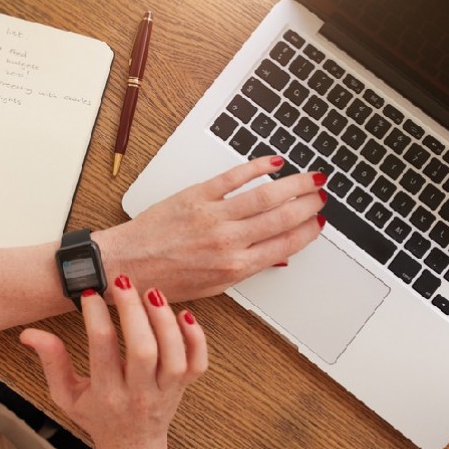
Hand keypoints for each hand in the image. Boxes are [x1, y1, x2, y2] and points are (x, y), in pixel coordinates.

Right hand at [20, 275, 206, 448]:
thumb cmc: (98, 417)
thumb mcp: (66, 395)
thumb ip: (51, 362)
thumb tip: (30, 334)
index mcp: (106, 394)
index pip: (102, 349)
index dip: (96, 316)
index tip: (90, 293)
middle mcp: (138, 393)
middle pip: (142, 349)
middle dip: (132, 311)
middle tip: (122, 282)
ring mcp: (165, 391)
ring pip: (173, 355)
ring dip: (164, 320)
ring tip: (152, 292)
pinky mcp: (184, 388)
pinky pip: (197, 364)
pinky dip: (197, 339)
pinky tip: (185, 314)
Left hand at [95, 155, 326, 301]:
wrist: (126, 264)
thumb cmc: (164, 279)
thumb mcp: (211, 287)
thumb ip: (246, 268)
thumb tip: (276, 256)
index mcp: (235, 267)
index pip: (286, 245)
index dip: (308, 231)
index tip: (320, 222)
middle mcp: (228, 241)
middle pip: (282, 217)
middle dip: (308, 205)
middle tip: (321, 196)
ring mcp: (213, 216)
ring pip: (266, 195)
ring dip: (294, 184)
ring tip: (310, 178)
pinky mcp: (196, 196)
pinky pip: (234, 177)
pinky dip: (257, 166)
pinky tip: (273, 161)